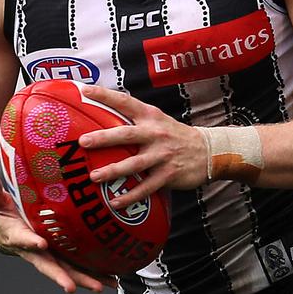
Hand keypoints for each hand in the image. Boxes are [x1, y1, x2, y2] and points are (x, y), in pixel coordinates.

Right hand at [0, 175, 116, 293]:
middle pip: (48, 265)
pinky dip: (93, 273)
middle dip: (60, 276)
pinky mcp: (60, 255)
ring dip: (84, 279)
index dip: (31, 242)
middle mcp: (34, 250)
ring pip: (67, 270)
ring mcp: (49, 255)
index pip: (23, 239)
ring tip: (102, 286)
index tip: (41, 244)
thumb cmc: (0, 214)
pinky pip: (77, 266)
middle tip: (70, 287)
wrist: (2, 231)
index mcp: (17, 235)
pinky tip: (111, 278)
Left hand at [78, 84, 208, 208]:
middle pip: (127, 135)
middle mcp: (155, 134)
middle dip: (104, 138)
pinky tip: (115, 203)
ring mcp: (162, 155)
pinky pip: (146, 187)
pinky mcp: (168, 174)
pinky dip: (130, 196)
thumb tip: (104, 118)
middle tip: (83, 141)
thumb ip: (136, 119)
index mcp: (151, 117)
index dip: (106, 95)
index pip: (126, 102)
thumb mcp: (159, 121)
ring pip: (134, 164)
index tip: (86, 90)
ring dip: (113, 171)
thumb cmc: (175, 136)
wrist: (208, 151)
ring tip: (94, 177)